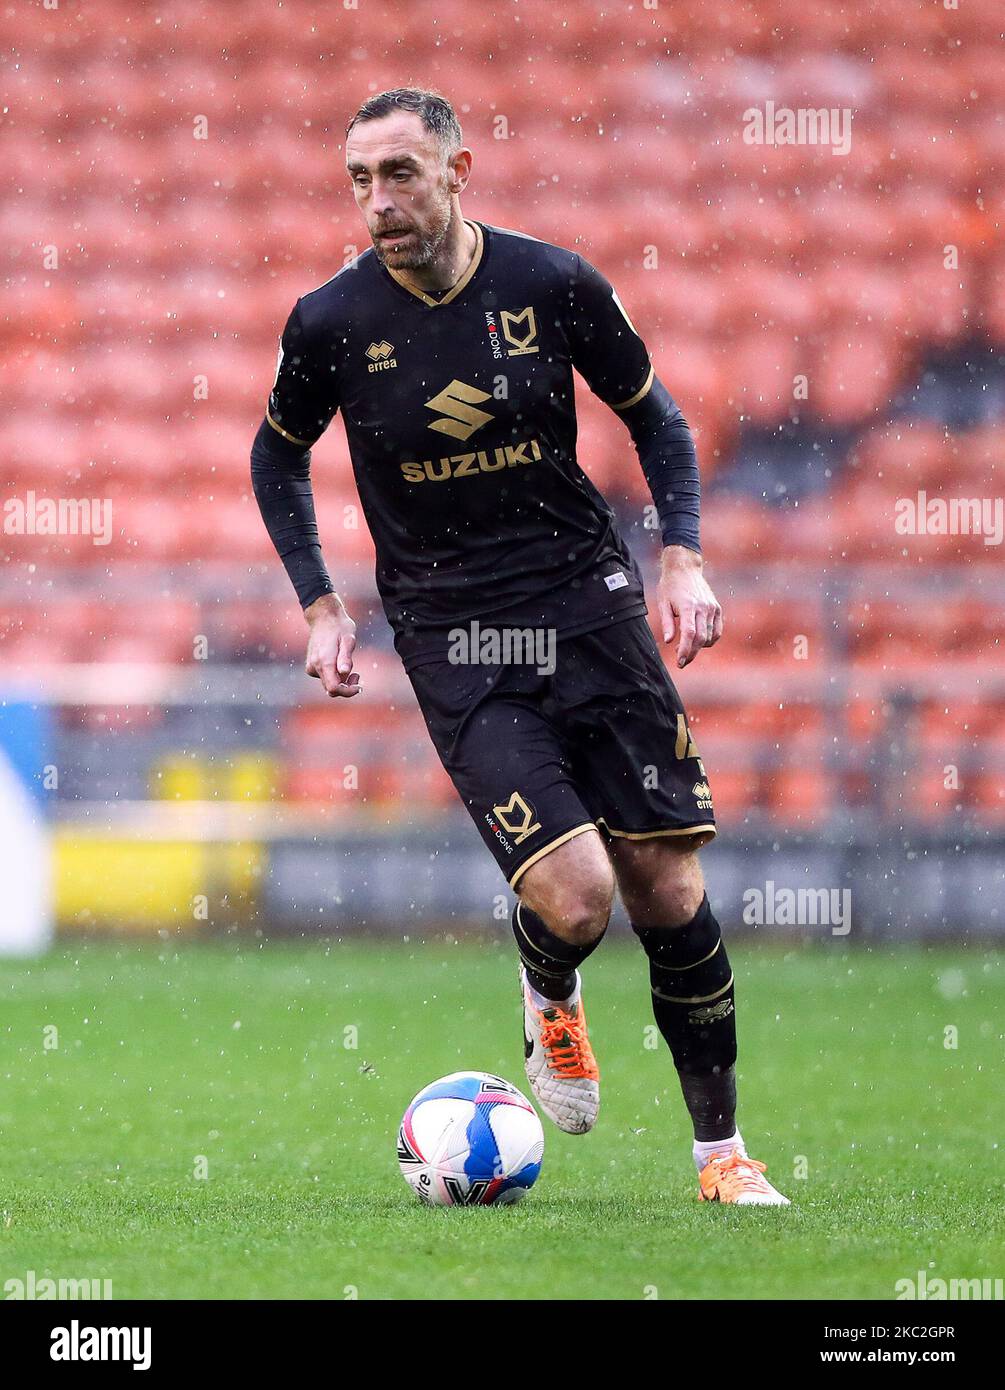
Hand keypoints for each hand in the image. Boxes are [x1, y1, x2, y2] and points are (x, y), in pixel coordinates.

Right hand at [304, 594, 360, 696]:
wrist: (323, 616)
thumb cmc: (339, 626)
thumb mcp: (348, 639)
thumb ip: (345, 657)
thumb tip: (344, 673)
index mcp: (324, 661)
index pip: (334, 688)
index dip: (348, 692)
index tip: (359, 686)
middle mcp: (315, 666)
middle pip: (331, 689)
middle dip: (346, 687)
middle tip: (357, 674)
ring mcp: (311, 666)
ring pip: (328, 684)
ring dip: (341, 680)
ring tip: (349, 664)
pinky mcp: (311, 665)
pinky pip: (324, 678)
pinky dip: (334, 675)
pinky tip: (339, 662)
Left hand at [657, 545, 722, 668]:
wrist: (684, 568)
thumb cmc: (670, 586)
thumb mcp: (663, 603)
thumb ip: (667, 623)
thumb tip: (669, 641)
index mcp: (688, 606)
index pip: (689, 634)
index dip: (685, 650)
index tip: (679, 662)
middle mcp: (703, 608)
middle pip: (701, 638)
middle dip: (691, 653)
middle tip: (681, 662)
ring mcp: (712, 608)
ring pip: (710, 636)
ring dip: (699, 647)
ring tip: (686, 648)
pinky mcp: (717, 608)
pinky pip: (717, 631)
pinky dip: (710, 640)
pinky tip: (698, 641)